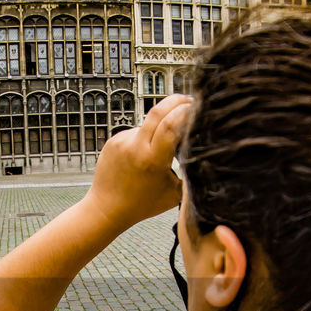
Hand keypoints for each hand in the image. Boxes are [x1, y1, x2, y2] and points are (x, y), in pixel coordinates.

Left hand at [86, 94, 191, 231]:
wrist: (106, 209)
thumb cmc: (141, 205)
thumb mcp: (174, 194)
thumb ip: (189, 174)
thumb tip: (205, 156)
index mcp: (152, 160)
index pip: (170, 124)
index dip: (186, 111)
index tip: (197, 109)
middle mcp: (135, 147)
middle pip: (158, 110)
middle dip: (177, 101)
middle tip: (189, 101)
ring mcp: (121, 141)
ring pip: (148, 122)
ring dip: (160, 125)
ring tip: (163, 146)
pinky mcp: (113, 140)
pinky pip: (136, 131)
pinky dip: (146, 137)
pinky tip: (144, 155)